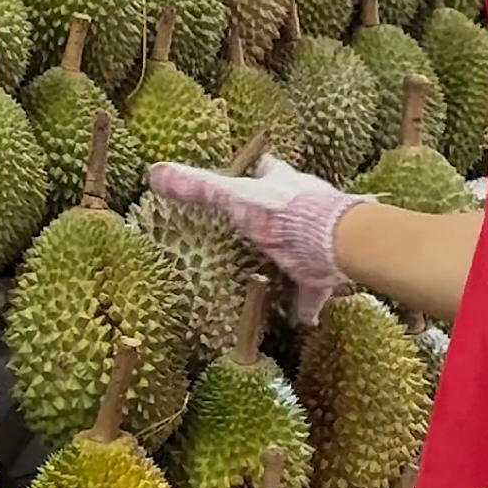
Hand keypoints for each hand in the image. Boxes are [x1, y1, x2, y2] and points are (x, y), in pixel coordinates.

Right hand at [148, 154, 369, 322]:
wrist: (332, 239)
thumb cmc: (282, 213)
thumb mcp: (233, 196)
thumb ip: (198, 186)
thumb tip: (155, 172)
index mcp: (282, 183)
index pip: (268, 167)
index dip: (259, 169)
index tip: (249, 172)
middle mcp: (304, 204)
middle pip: (292, 203)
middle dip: (280, 213)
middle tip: (260, 229)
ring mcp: (317, 236)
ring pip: (307, 243)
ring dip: (296, 256)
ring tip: (277, 275)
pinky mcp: (325, 269)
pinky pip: (314, 289)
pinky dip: (307, 304)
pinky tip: (301, 320)